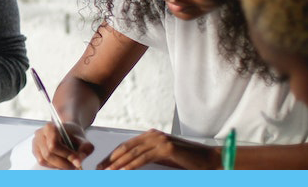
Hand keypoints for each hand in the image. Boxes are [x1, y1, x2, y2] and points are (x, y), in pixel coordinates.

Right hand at [32, 122, 93, 168]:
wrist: (67, 132)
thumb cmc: (73, 135)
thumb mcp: (83, 140)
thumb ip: (85, 149)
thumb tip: (78, 162)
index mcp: (50, 127)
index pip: (54, 145)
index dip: (66, 155)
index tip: (77, 162)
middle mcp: (39, 134)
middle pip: (48, 154)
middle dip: (63, 163)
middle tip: (75, 167)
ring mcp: (35, 143)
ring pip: (44, 160)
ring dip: (58, 166)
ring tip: (69, 165)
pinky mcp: (35, 151)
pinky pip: (42, 162)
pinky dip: (52, 165)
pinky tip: (61, 164)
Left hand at [96, 129, 219, 169]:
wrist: (208, 159)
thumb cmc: (186, 160)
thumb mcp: (163, 157)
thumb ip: (148, 157)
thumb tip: (130, 165)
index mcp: (151, 135)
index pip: (126, 146)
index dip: (112, 156)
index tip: (102, 165)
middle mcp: (153, 135)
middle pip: (126, 148)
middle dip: (111, 160)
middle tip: (99, 170)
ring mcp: (159, 140)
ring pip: (132, 153)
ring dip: (118, 164)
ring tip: (107, 173)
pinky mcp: (166, 147)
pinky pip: (143, 158)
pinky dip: (131, 165)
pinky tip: (122, 172)